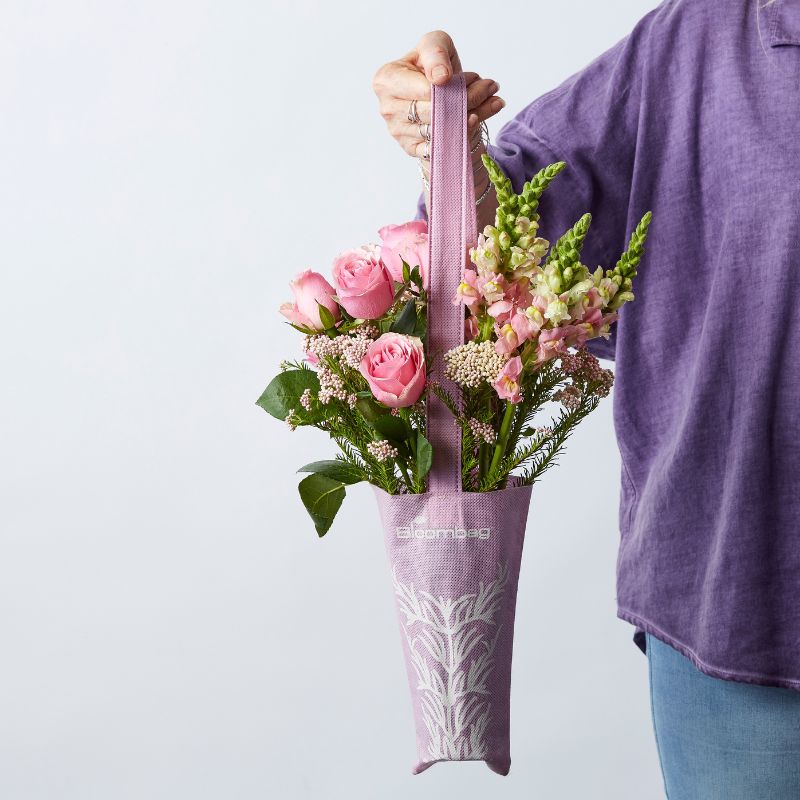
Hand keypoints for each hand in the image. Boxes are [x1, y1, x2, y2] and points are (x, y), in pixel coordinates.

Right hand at [372, 30, 504, 160]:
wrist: (430, 92)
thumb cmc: (430, 66)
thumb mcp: (433, 45)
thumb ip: (435, 52)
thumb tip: (440, 78)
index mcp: (386, 80)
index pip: (426, 91)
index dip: (453, 85)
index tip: (474, 77)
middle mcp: (388, 108)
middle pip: (435, 112)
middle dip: (468, 99)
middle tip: (490, 88)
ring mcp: (398, 132)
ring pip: (441, 130)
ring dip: (473, 115)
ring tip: (489, 100)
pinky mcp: (411, 148)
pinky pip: (441, 147)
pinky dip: (465, 134)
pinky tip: (478, 118)